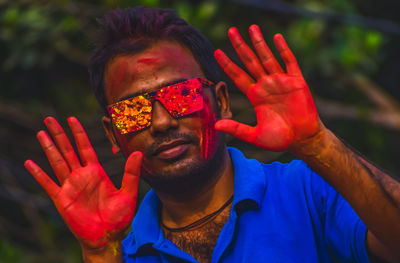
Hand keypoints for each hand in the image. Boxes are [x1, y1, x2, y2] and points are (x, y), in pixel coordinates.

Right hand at [24, 117, 141, 248]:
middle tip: (49, 118)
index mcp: (96, 172)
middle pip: (67, 150)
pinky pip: (48, 184)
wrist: (107, 237)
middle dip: (59, 134)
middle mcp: (81, 176)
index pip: (85, 147)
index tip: (72, 119)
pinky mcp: (62, 199)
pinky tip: (29, 163)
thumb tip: (138, 152)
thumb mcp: (128, 192)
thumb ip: (132, 172)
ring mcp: (70, 186)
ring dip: (49, 148)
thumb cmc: (119, 217)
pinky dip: (38, 174)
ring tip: (41, 133)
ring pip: (57, 162)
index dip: (78, 133)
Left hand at [214, 25, 320, 150]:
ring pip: (267, 57)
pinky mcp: (296, 81)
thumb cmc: (279, 139)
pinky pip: (289, 62)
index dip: (227, 64)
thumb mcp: (255, 136)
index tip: (217, 51)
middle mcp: (266, 85)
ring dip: (259, 43)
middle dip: (240, 46)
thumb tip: (216, 125)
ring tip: (251, 27)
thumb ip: (237, 129)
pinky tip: (276, 38)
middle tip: (231, 30)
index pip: (238, 75)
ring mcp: (281, 81)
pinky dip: (283, 50)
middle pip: (250, 61)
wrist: (303, 140)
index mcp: (255, 95)